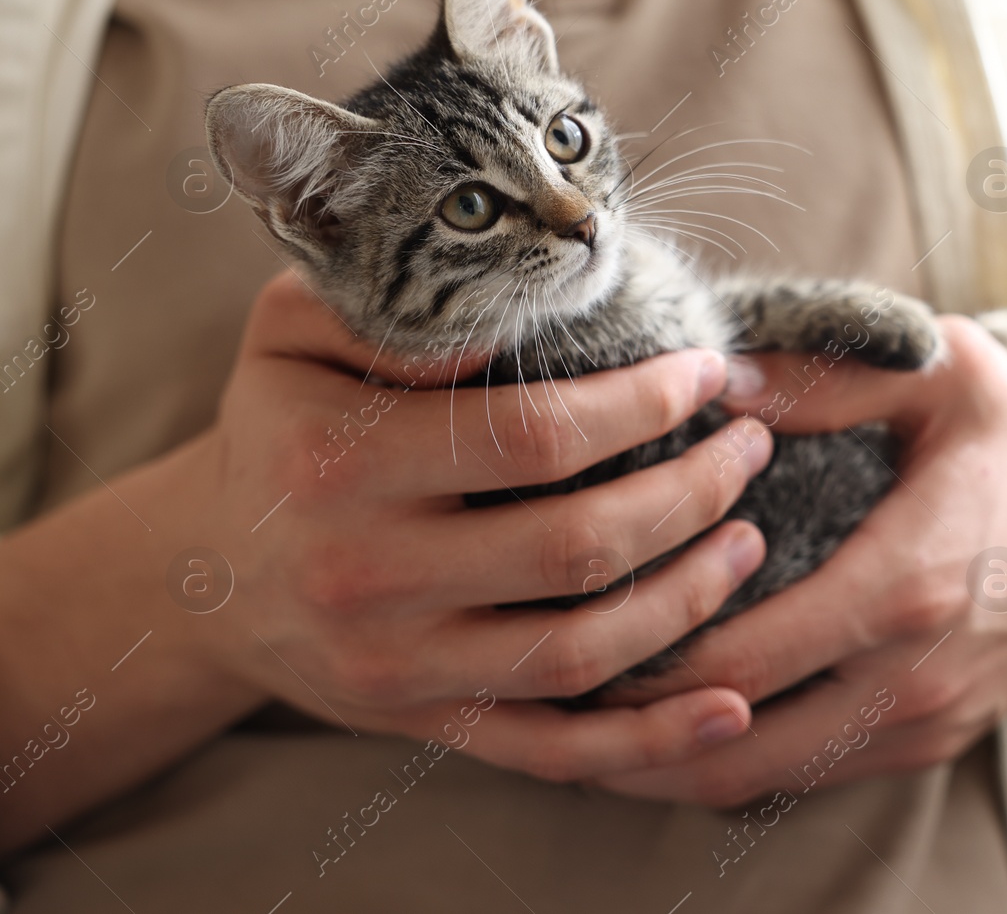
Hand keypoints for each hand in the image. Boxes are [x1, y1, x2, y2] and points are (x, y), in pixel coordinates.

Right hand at [0, 270, 778, 849]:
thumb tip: (517, 313)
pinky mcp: (426, 726)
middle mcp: (367, 577)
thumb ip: (391, 304)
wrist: (209, 573)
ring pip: (581, 653)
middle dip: (693, 493)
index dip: (643, 405)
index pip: (533, 436)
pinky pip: (553, 751)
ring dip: (690, 599)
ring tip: (749, 539)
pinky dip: (649, 740)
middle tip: (750, 447)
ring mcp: (399, 669)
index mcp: (339, 465)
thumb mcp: (292, 330)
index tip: (707, 371)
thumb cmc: (282, 429)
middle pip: (576, 548)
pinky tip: (729, 706)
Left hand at [590, 316, 1006, 805]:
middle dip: (625, 729)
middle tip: (536, 690)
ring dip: (664, 761)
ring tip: (578, 723)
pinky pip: (805, 777)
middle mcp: (909, 676)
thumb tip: (711, 381)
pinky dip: (727, 762)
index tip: (562, 621)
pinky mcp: (927, 745)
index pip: (734, 654)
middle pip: (729, 740)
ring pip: (760, 778)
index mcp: (904, 583)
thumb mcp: (945, 375)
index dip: (635, 652)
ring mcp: (920, 725)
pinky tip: (668, 727)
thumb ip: (828, 376)